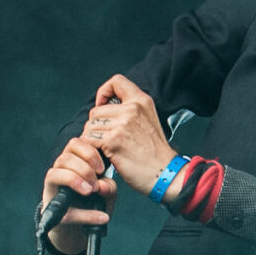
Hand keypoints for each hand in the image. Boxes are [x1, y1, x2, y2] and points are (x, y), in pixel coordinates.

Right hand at [41, 135, 114, 254]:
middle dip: (84, 166)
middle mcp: (61, 171)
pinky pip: (61, 204)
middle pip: (66, 156)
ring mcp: (54, 187)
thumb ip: (109, 187)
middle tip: (96, 182)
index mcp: (75, 163)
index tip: (102, 168)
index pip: (76, 145)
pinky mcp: (51, 207)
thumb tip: (102, 185)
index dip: (89, 151)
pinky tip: (99, 216)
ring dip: (76, 179)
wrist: (80, 231)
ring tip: (91, 192)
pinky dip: (84, 213)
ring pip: (56, 172)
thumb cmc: (92, 206)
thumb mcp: (107, 195)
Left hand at [83, 76, 179, 198]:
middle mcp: (132, 109)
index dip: (104, 92)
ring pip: (90, 126)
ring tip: (106, 149)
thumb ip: (131, 110)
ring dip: (93, 139)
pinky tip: (103, 156)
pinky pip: (89, 139)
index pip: (116, 81)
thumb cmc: (156, 154)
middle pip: (96, 110)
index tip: (103, 106)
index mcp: (142, 101)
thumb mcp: (149, 120)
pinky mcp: (113, 140)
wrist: (166, 173)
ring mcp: (122, 124)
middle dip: (96, 126)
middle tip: (105, 139)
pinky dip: (92, 149)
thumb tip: (106, 108)